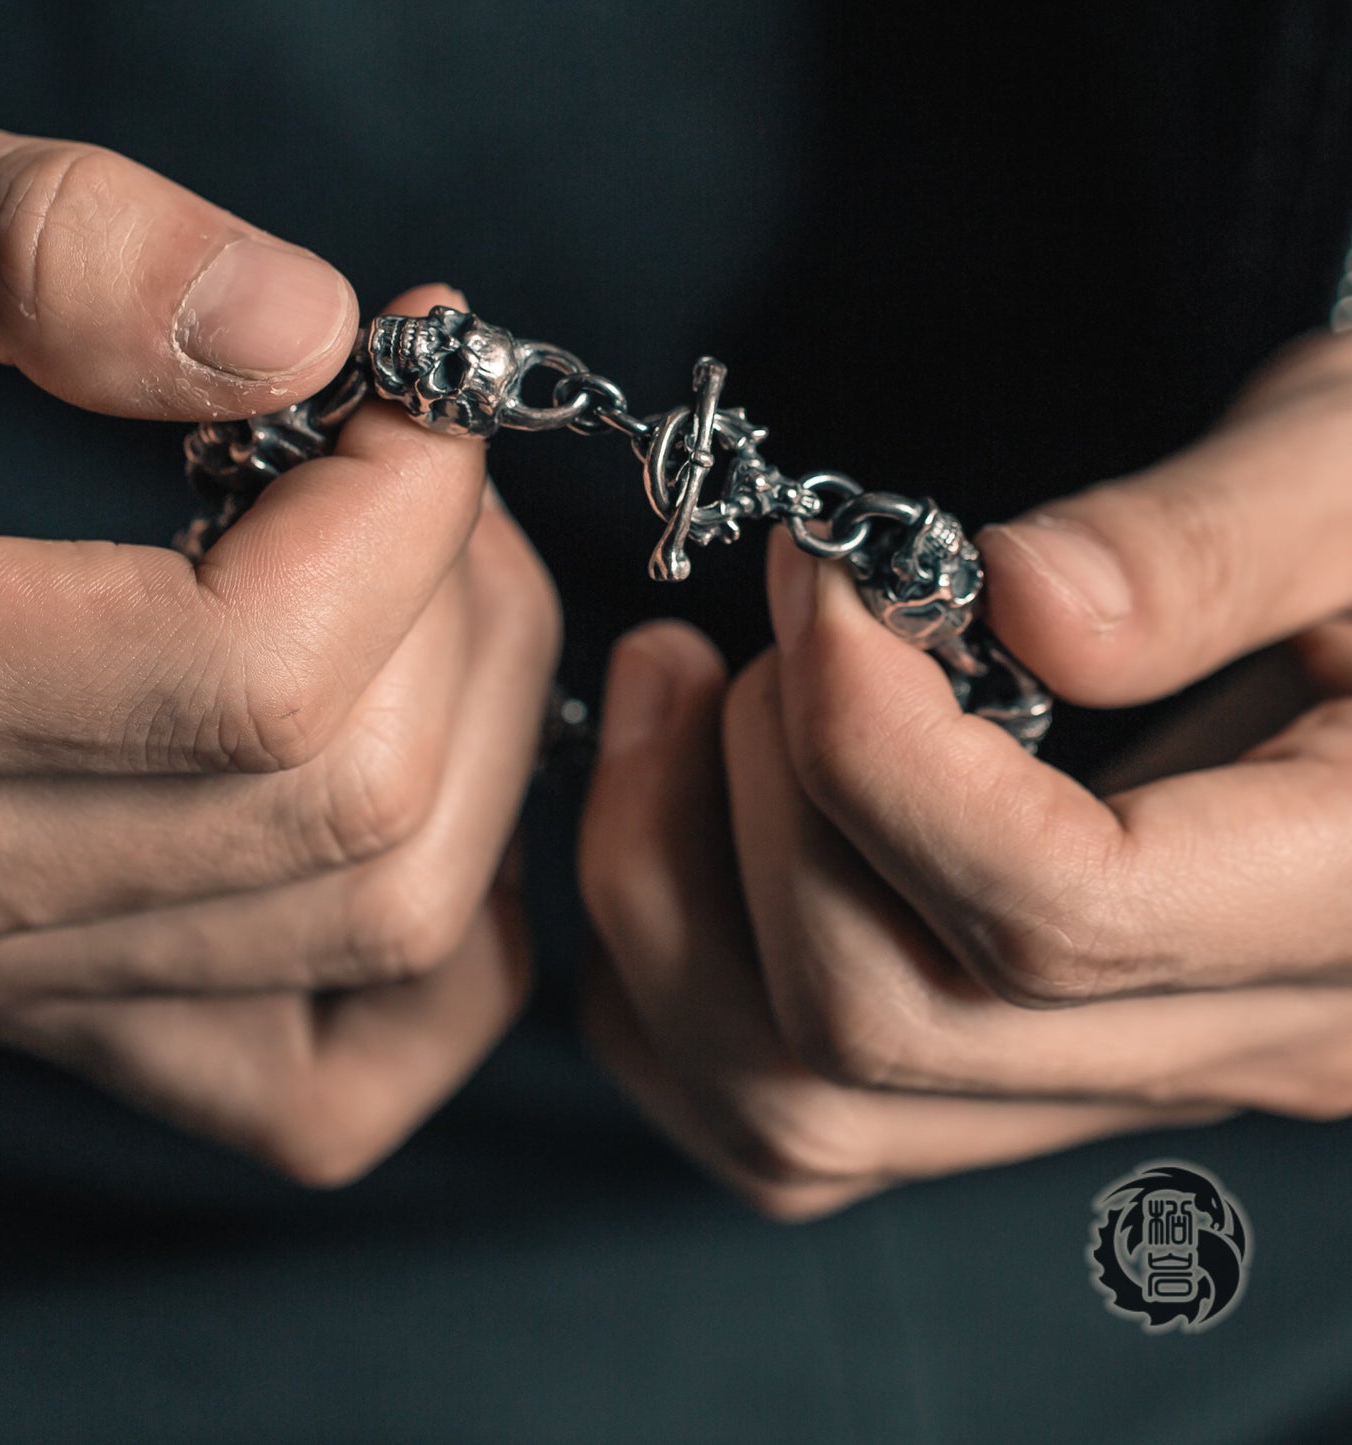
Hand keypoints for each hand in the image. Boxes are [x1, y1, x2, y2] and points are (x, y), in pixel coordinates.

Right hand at [0, 88, 559, 1182]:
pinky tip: (424, 780)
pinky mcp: (71, 1019)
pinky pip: (335, 1072)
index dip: (406, 504)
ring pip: (382, 924)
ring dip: (481, 733)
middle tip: (422, 467)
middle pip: (358, 803)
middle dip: (461, 602)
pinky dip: (441, 944)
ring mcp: (12, 980)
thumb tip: (301, 325)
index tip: (422, 377)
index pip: (259, 671)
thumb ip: (27, 247)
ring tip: (428, 584)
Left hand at [579, 328, 1351, 1218]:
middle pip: (879, 1022)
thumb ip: (1214, 540)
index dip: (874, 739)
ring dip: (672, 894)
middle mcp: (1217, 1044)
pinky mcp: (1005, 1071)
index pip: (1047, 909)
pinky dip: (672, 981)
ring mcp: (1097, 1082)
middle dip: (756, 798)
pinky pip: (779, 1117)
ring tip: (673, 700)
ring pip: (800, 1105)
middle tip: (757, 632)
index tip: (822, 581)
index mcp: (1345, 903)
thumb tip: (1023, 606)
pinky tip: (674, 824)